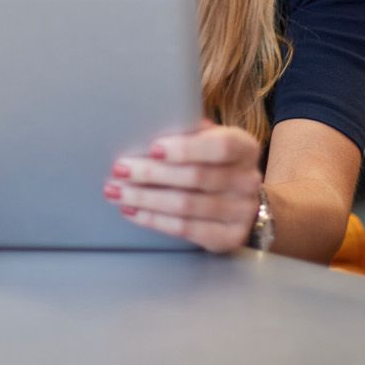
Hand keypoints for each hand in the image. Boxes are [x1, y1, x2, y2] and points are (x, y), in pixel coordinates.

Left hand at [105, 122, 263, 252]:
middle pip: (196, 178)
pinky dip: (154, 220)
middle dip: (152, 174)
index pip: (220, 147)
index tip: (153, 148)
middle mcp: (247, 180)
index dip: (186, 148)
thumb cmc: (216, 162)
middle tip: (120, 170)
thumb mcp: (211, 140)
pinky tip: (133, 211)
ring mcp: (241, 212)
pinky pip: (185, 229)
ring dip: (145, 198)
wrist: (247, 201)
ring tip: (117, 192)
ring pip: (185, 206)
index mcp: (245, 148)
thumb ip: (189, 132)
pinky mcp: (229, 237)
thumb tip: (148, 126)